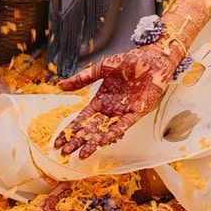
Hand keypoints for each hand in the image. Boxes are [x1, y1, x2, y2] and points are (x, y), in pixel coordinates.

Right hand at [54, 43, 182, 158]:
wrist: (152, 57)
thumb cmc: (130, 61)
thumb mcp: (101, 69)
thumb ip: (82, 78)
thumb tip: (60, 85)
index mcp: (101, 100)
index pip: (82, 119)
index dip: (71, 130)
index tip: (58, 141)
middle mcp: (111, 108)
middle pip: (91, 128)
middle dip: (78, 140)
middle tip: (65, 152)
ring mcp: (124, 111)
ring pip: (106, 130)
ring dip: (94, 142)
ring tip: (82, 154)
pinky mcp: (137, 111)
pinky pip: (124, 125)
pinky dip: (114, 133)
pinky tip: (103, 141)